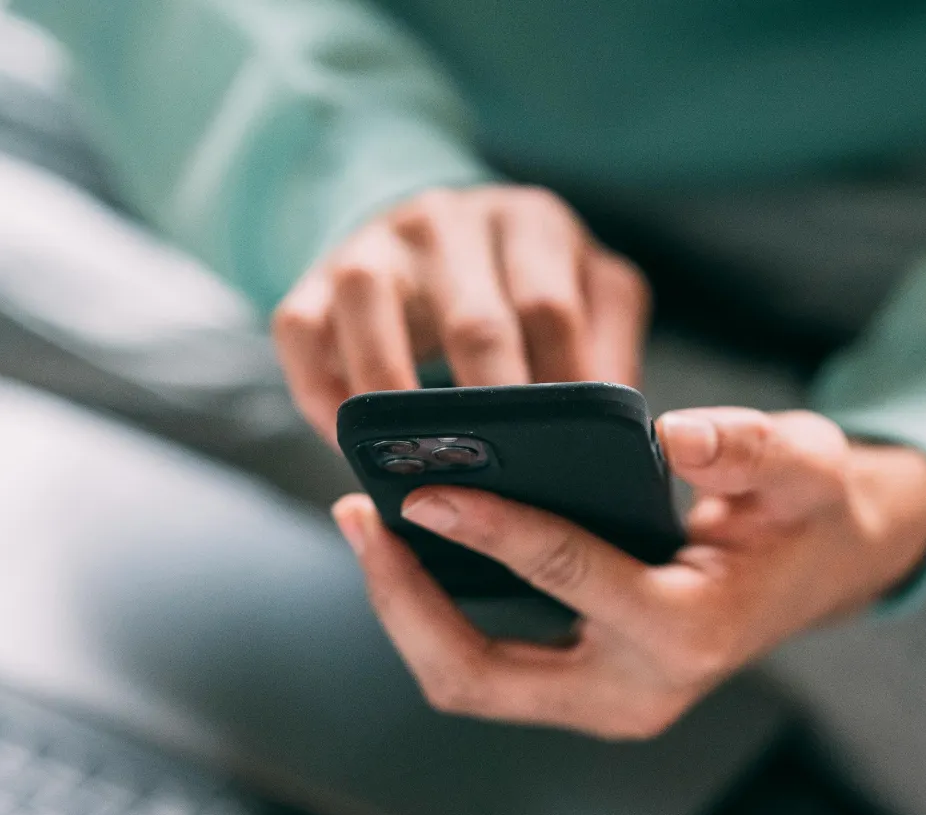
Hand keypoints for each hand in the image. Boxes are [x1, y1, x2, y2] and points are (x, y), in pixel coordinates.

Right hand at [272, 185, 649, 444]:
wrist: (432, 233)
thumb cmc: (520, 285)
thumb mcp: (585, 295)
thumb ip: (610, 349)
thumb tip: (625, 436)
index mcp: (531, 222)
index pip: (551, 309)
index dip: (558, 392)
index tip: (564, 461)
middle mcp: (449, 218)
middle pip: (473, 320)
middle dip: (487, 413)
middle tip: (501, 485)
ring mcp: (375, 241)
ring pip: (370, 308)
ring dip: (392, 400)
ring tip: (414, 468)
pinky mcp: (314, 273)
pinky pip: (300, 329)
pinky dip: (319, 391)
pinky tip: (347, 441)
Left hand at [331, 408, 925, 739]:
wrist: (821, 571)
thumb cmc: (806, 513)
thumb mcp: (805, 465)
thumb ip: (752, 449)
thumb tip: (676, 435)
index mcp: (688, 633)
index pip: (566, 576)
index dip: (489, 529)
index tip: (422, 489)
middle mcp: (634, 692)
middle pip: (478, 674)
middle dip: (403, 600)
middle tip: (358, 515)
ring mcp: (602, 702)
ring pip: (467, 682)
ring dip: (406, 611)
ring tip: (368, 526)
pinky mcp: (579, 690)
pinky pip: (483, 668)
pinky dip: (435, 616)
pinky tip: (413, 548)